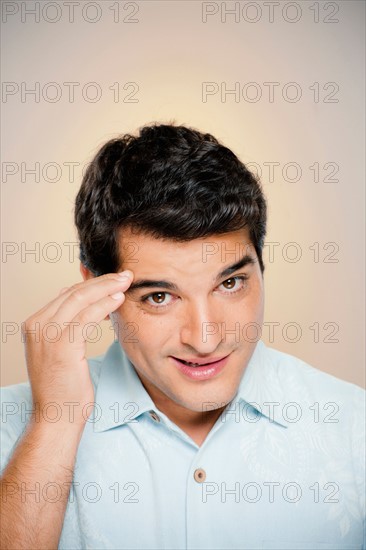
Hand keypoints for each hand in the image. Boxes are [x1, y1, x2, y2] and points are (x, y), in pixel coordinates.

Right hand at [21, 271, 132, 429]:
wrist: (56, 416)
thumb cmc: (63, 387)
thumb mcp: (61, 350)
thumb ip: (66, 326)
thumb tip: (79, 303)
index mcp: (34, 324)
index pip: (66, 294)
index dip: (93, 284)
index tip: (113, 280)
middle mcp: (36, 325)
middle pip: (74, 292)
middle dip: (103, 281)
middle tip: (125, 275)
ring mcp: (47, 333)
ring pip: (81, 298)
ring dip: (107, 288)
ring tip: (126, 283)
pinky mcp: (62, 344)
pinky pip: (87, 315)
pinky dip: (105, 304)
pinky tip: (119, 300)